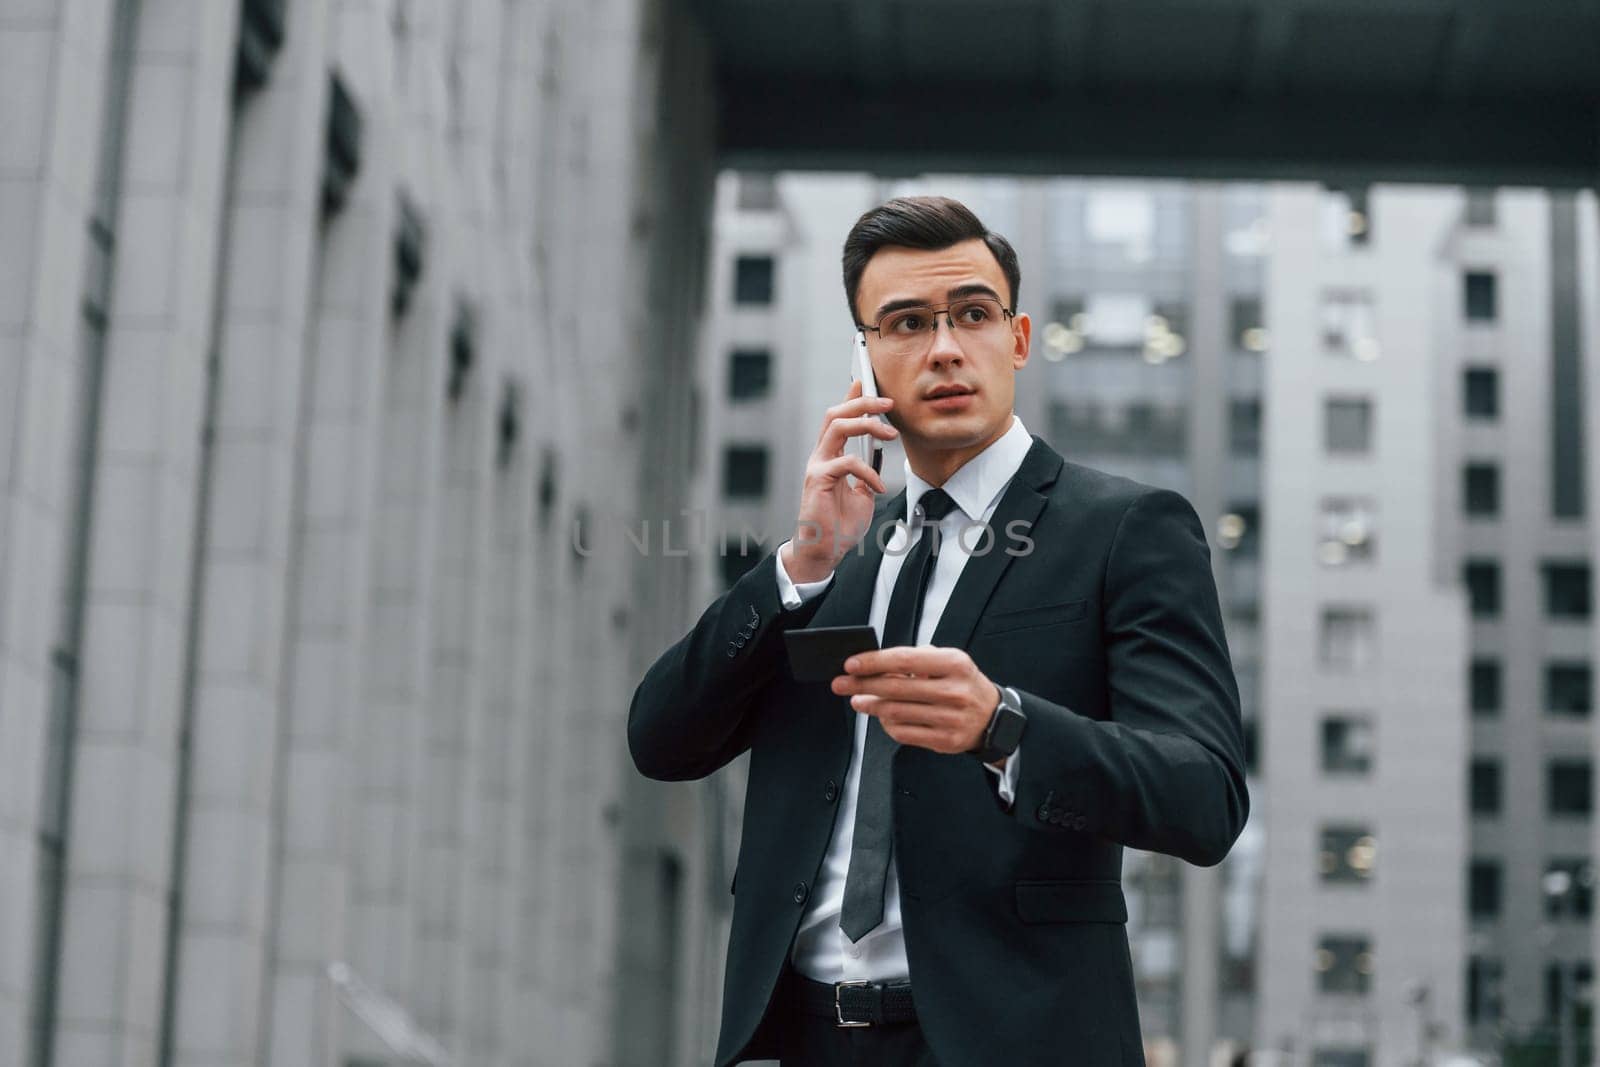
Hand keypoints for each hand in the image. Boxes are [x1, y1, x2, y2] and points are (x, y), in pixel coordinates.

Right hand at [782, 380, 898, 583]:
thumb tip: (878, 456)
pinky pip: (846, 462)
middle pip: (836, 413)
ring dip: (867, 423)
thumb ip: (867, 473)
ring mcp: (817, 465)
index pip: (839, 417)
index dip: (851, 397)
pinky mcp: (818, 479)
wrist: (824, 550)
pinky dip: (868, 471)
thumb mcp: (862, 494)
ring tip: (889, 434)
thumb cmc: (839, 525)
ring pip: (837, 426)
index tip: (865, 381)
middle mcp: (820, 455)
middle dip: (862, 402)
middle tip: (888, 403)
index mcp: (830, 456)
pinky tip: (879, 487)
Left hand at [832, 646, 999, 756]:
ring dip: (870, 706)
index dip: (874, 662)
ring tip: (858, 700)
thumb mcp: (950, 662)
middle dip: (862, 685)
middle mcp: (954, 691)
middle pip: (896, 688)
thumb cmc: (964, 684)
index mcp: (954, 664)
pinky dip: (886, 724)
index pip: (905, 660)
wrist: (993, 717)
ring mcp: (950, 719)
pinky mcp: (945, 741)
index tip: (851, 664)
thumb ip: (917, 659)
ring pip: (896, 712)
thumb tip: (876, 664)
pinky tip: (881, 716)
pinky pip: (904, 733)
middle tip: (842, 684)